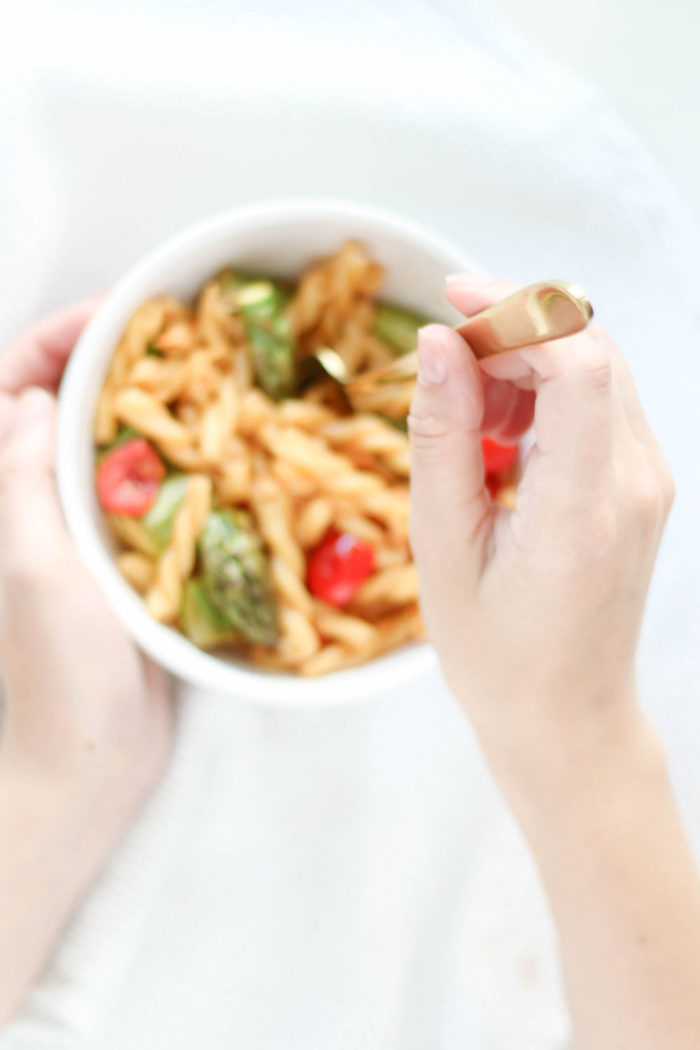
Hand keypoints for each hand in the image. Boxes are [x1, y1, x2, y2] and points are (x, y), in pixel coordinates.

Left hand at [0, 302, 171, 1024]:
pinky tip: (225, 450)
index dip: (53, 340)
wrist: (88, 766)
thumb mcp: (35, 572)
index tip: (113, 312)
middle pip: (68, 403)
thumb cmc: (52, 678)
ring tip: (209, 374)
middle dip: (111, 358)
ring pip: (116, 443)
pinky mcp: (132, 560)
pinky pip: (156, 492)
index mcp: (5, 496)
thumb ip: (23, 481)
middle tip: (176, 332)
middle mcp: (39, 502)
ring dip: (153, 404)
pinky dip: (184, 463)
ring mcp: (87, 530)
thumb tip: (35, 397)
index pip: (9, 389)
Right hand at [409, 274, 673, 777]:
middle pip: (590, 350)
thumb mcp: (442, 547)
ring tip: (468, 412)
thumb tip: (436, 345)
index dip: (514, 309)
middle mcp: (634, 485)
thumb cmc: (497, 654)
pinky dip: (546, 392)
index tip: (450, 298)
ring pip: (597, 369)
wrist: (565, 717)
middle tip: (442, 360)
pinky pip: (601, 404)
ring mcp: (648, 483)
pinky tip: (502, 433)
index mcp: (581, 509)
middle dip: (510, 329)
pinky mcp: (642, 485)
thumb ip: (440, 438)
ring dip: (526, 360)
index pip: (576, 365)